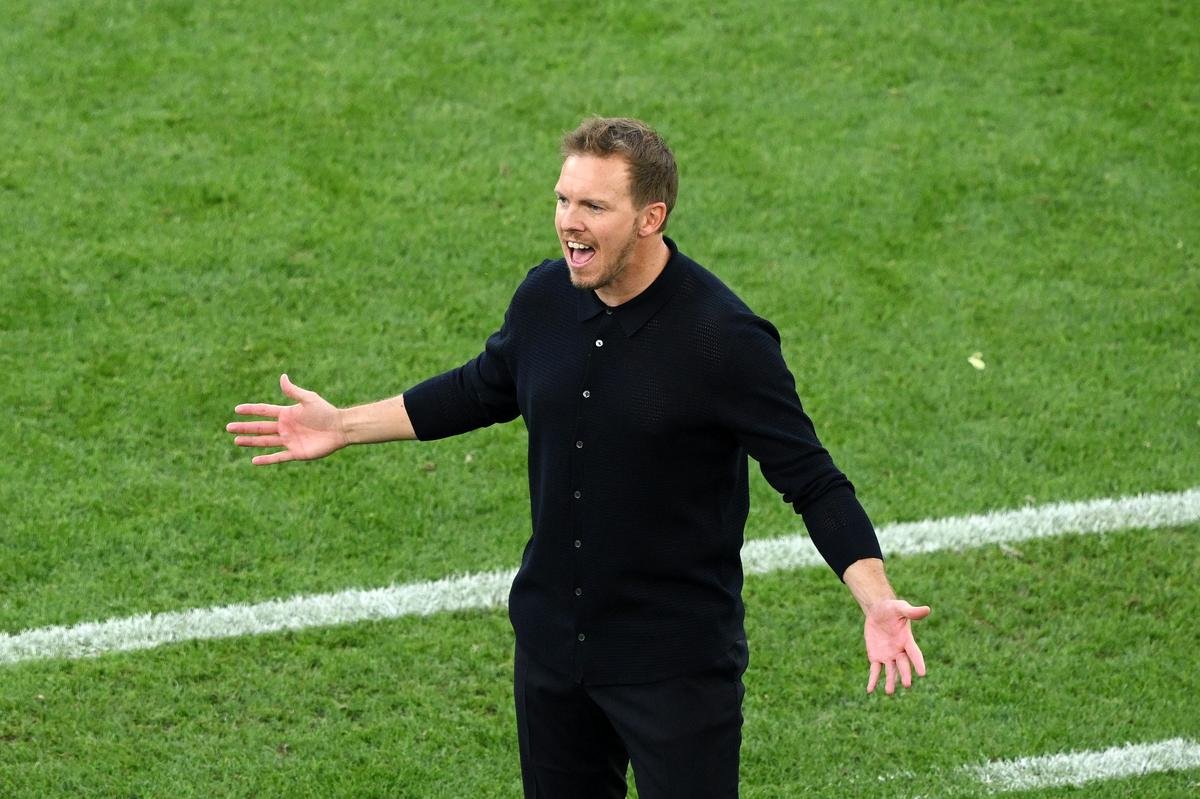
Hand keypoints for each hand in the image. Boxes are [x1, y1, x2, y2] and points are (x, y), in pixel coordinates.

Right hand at [226, 374, 347, 464]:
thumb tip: (282, 376)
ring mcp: (289, 440)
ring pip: (265, 441)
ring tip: (236, 441)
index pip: (264, 411)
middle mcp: (285, 427)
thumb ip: (294, 391)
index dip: (251, 410)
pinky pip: (278, 457)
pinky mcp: (296, 453)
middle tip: (228, 427)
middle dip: (245, 427)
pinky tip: (254, 460)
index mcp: (287, 413)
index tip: (237, 409)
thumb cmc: (326, 412)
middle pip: (260, 427)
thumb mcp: (309, 399)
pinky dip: (266, 459)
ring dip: (250, 441)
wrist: (340, 428)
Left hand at [864, 599, 929, 694]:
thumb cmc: (892, 608)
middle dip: (905, 674)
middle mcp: (899, 651)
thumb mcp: (900, 607)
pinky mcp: (876, 657)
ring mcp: (888, 656)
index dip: (918, 663)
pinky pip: (875, 671)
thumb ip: (912, 611)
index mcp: (907, 641)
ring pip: (890, 671)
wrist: (877, 611)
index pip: (914, 653)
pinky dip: (873, 680)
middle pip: (903, 665)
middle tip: (907, 685)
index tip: (922, 673)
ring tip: (889, 692)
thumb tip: (927, 609)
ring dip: (890, 681)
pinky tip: (870, 690)